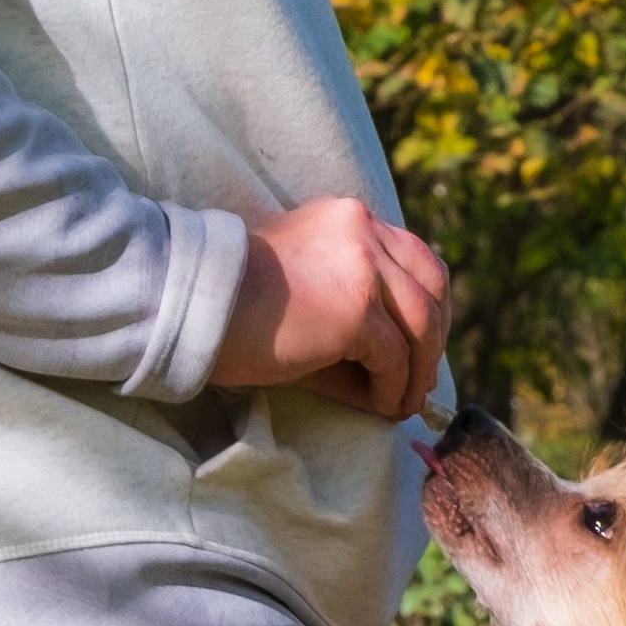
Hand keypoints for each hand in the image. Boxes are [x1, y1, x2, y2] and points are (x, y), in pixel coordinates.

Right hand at [210, 196, 450, 421]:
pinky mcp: (357, 306)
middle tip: (420, 382)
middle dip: (433, 340)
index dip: (429, 306)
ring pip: (421, 325)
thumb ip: (356, 313)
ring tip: (402, 404)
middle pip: (431, 287)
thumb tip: (409, 373)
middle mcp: (363, 230)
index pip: (416, 258)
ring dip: (417, 372)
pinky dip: (394, 387)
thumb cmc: (235, 308)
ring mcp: (364, 265)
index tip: (422, 346)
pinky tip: (381, 406)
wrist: (191, 306)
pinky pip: (395, 357)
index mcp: (348, 218)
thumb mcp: (305, 294)